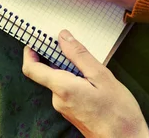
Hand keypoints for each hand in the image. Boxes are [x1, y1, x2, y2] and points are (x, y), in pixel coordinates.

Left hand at [23, 30, 148, 137]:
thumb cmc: (119, 113)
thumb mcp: (102, 76)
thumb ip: (79, 55)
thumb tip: (63, 37)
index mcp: (62, 88)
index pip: (31, 68)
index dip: (29, 52)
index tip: (36, 40)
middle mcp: (57, 99)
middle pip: (47, 72)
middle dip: (58, 59)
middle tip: (74, 48)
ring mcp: (63, 108)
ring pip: (59, 81)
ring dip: (70, 71)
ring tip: (91, 68)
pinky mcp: (71, 112)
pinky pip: (66, 90)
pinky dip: (74, 81)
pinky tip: (92, 82)